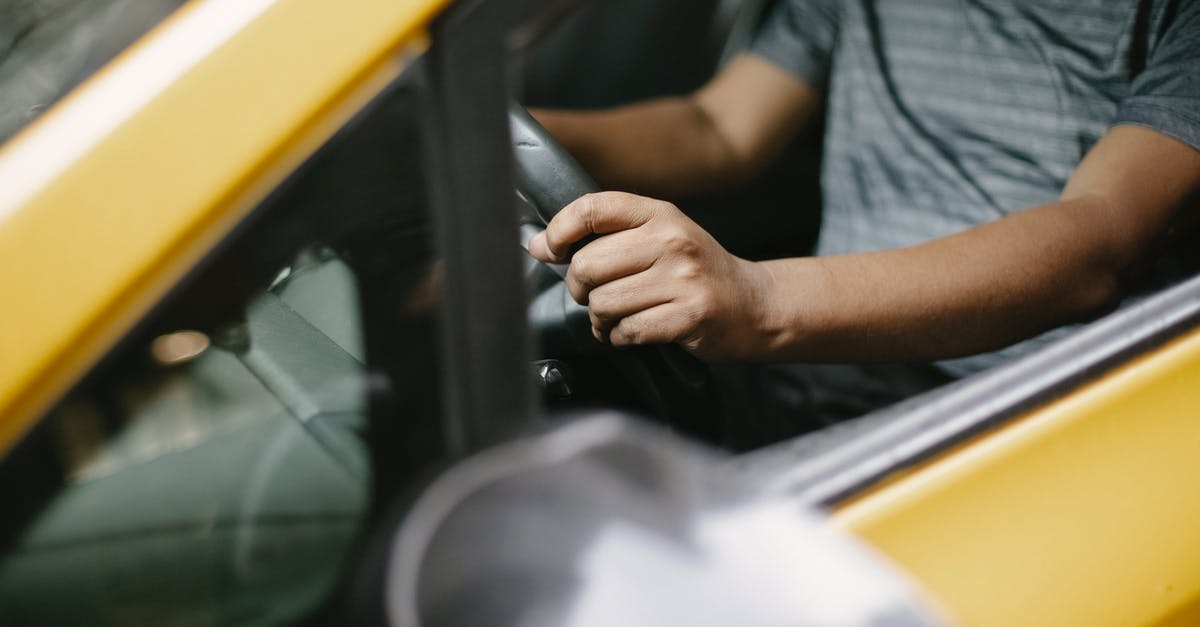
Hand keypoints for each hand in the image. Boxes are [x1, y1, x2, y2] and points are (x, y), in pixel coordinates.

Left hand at [528, 192, 777, 360]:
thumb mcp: (658, 238)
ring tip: (616, 318)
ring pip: (603, 303)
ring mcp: (683, 279)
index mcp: (660, 214)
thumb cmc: (696, 272)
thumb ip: (602, 237)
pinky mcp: (689, 316)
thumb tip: (537, 245)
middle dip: (579, 289)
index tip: (550, 250)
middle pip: (588, 265)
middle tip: (594, 296)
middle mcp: (672, 240)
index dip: (559, 230)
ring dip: (600, 319)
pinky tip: (633, 332)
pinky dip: (620, 338)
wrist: (754, 304)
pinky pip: (627, 331)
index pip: (593, 208)